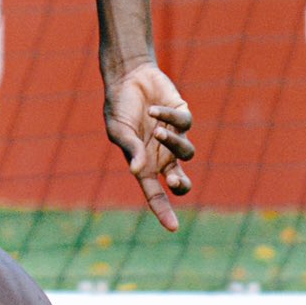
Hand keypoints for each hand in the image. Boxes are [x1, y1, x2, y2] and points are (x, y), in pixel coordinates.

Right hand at [103, 62, 195, 231]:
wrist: (128, 76)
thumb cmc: (119, 106)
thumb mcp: (118, 130)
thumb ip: (130, 150)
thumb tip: (137, 172)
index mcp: (144, 164)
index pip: (155, 193)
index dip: (164, 211)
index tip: (173, 228)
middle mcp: (163, 154)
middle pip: (180, 181)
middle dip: (180, 184)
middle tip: (174, 178)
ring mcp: (175, 137)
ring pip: (187, 151)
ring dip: (172, 143)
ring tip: (156, 130)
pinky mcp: (183, 117)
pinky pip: (184, 123)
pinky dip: (169, 117)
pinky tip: (154, 109)